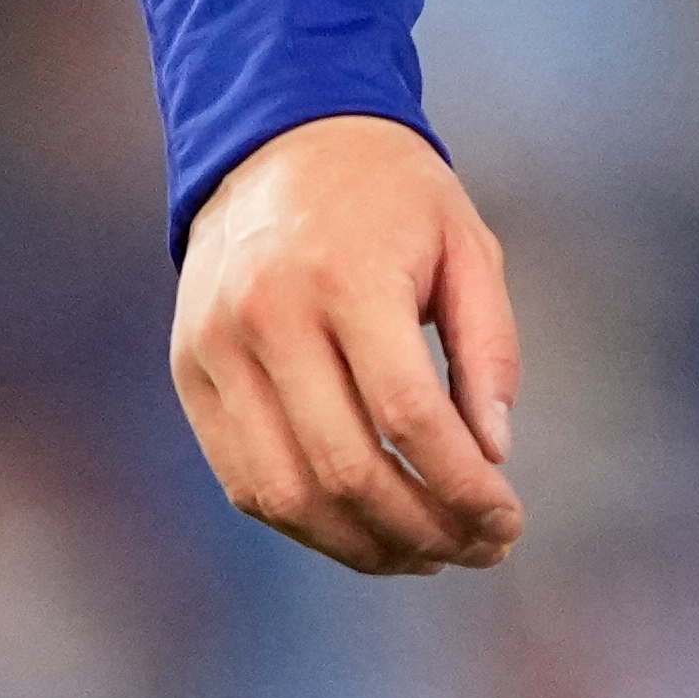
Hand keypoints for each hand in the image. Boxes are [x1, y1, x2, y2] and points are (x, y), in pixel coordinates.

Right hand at [169, 114, 527, 573]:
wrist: (281, 141)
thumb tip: (492, 452)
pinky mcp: (190, 374)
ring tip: (428, 556)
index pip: (406, 416)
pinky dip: (306, 522)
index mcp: (347, 278)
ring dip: (362, 544)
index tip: (509, 520)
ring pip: (284, 492)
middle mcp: (269, 318)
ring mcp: (217, 351)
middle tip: (480, 549)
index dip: (461, 486)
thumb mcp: (468, 244)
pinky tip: (365, 531)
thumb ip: (487, 347)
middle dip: (421, 528)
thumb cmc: (394, 196)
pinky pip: (244, 479)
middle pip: (344, 467)